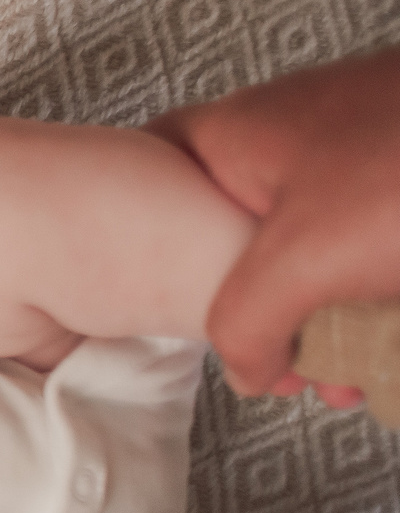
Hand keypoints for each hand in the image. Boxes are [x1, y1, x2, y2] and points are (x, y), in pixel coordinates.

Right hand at [148, 48, 399, 398]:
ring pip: (317, 261)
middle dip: (263, 320)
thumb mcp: (302, 261)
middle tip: (291, 368)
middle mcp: (292, 143)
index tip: (149, 307)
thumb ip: (243, 323)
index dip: (138, 245)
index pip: (144, 177)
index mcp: (238, 135)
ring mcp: (359, 164)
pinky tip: (397, 354)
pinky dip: (382, 309)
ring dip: (333, 327)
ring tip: (358, 377)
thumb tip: (251, 370)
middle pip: (236, 242)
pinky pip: (376, 260)